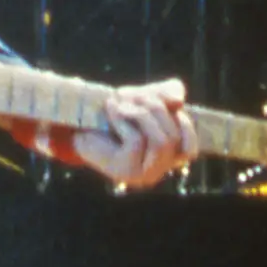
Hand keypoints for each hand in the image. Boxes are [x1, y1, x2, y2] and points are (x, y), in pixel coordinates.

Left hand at [75, 78, 197, 188]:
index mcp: (166, 157)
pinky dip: (124, 119)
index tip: (170, 105)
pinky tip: (111, 110)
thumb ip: (165, 95)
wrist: (77, 126)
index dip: (185, 125)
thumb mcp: (143, 99)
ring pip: (161, 141)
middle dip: (155, 107)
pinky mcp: (124, 170)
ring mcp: (142, 173)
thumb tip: (179, 98)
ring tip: (121, 100)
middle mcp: (157, 169)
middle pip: (173, 137)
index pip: (189, 149)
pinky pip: (136, 140)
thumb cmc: (114, 114)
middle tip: (130, 93)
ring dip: (142, 113)